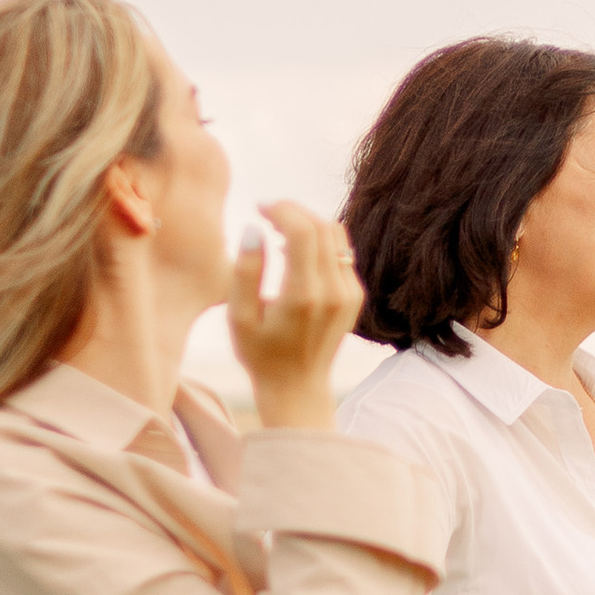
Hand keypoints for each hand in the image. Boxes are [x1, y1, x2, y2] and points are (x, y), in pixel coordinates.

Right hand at [228, 201, 359, 434]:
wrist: (298, 387)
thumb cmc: (260, 354)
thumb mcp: (239, 317)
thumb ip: (245, 271)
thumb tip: (255, 228)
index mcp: (303, 296)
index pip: (303, 231)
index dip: (281, 209)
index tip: (259, 208)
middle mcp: (333, 292)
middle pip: (321, 226)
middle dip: (293, 210)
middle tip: (266, 213)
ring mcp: (349, 293)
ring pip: (335, 234)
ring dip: (307, 221)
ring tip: (279, 230)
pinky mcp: (355, 295)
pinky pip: (342, 251)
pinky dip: (319, 239)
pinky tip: (296, 250)